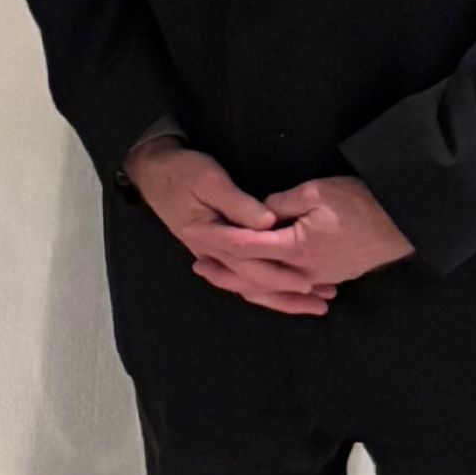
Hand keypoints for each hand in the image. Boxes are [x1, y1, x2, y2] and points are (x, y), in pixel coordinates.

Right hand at [125, 138, 331, 315]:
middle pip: (251, 281)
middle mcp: (211, 252)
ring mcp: (212, 254)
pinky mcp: (215, 251)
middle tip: (321, 301)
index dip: (279, 273)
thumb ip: (237, 203)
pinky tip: (283, 292)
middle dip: (287, 294)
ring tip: (312, 303)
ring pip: (247, 285)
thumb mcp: (209, 180)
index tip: (309, 281)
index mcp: (209, 236)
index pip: (248, 262)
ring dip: (279, 297)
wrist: (154, 171)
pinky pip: (242, 277)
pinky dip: (264, 288)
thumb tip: (269, 222)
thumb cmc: (182, 172)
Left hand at [193, 176, 412, 307]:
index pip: (245, 247)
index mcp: (296, 248)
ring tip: (220, 276)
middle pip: (255, 277)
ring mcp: (319, 278)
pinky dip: (271, 289)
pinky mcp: (330, 277)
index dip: (217, 242)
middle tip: (197, 264)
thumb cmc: (360, 203)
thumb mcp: (314, 193)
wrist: (404, 222)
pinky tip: (259, 285)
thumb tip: (257, 213)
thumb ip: (278, 204)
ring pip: (273, 289)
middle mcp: (305, 271)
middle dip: (224, 272)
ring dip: (245, 284)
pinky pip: (292, 289)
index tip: (194, 235)